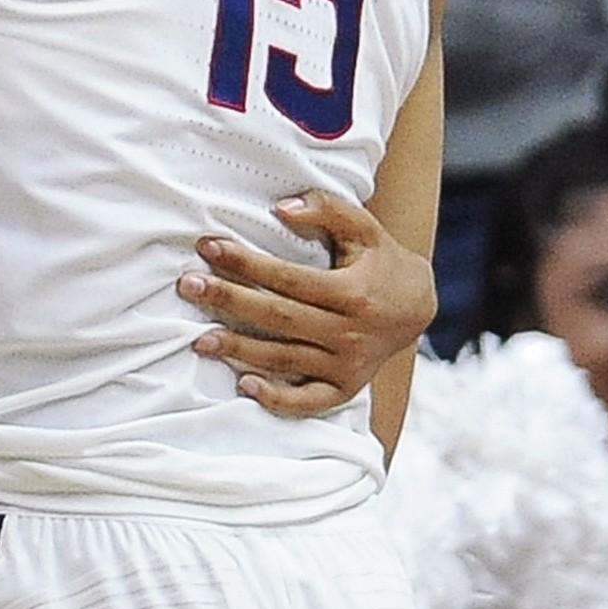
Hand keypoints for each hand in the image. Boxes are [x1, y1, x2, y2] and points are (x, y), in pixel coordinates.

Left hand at [181, 188, 434, 414]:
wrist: (419, 308)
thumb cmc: (381, 262)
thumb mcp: (364, 229)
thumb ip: (327, 210)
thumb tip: (281, 207)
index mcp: (353, 293)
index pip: (289, 279)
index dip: (247, 263)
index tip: (209, 247)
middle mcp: (350, 332)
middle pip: (279, 318)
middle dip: (229, 300)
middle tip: (188, 285)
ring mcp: (348, 364)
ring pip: (285, 358)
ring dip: (239, 350)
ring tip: (199, 339)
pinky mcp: (346, 387)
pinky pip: (310, 401)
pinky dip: (278, 399)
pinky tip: (244, 386)